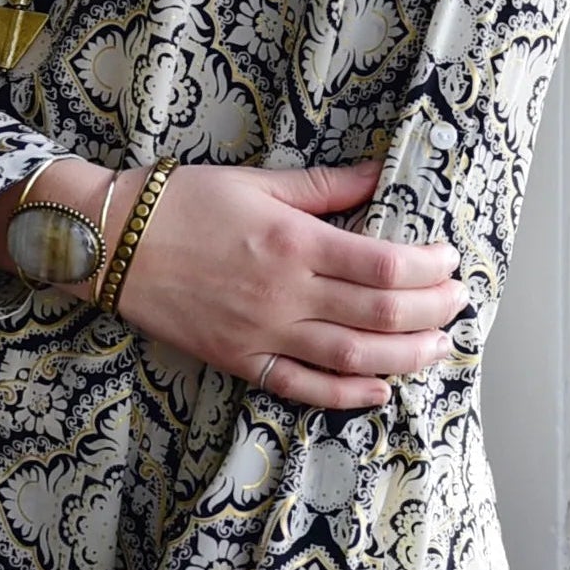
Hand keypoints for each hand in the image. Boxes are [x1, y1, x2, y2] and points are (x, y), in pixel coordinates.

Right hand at [107, 155, 463, 409]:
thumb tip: (378, 173)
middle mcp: (284, 293)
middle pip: (380, 313)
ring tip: (438, 348)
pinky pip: (302, 387)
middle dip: (431, 311)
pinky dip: (346, 395)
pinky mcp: (241, 360)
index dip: (428, 266)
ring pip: (352, 357)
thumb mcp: (256, 181)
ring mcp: (263, 333)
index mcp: (293, 242)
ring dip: (406, 357)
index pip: (383, 264)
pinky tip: (379, 391)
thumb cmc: (181, 203)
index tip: (448, 259)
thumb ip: (323, 186)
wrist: (111, 243)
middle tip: (457, 303)